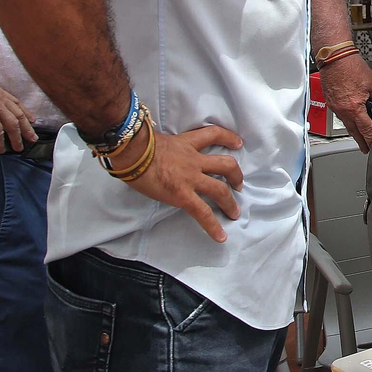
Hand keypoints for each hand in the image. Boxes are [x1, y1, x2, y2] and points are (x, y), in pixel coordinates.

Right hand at [0, 60, 36, 152]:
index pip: (14, 101)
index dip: (23, 111)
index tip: (30, 118)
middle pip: (19, 114)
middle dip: (27, 127)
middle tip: (33, 137)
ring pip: (13, 125)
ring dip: (18, 137)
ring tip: (20, 148)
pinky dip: (1, 142)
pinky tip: (1, 150)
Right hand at [116, 123, 244, 242]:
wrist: (132, 151)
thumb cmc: (136, 145)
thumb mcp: (158, 140)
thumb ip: (166, 148)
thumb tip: (160, 154)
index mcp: (186, 143)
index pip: (213, 135)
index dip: (228, 138)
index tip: (238, 142)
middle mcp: (194, 160)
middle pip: (225, 165)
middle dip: (236, 175)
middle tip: (239, 184)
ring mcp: (190, 178)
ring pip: (220, 189)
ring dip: (230, 202)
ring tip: (235, 212)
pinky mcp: (182, 195)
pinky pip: (202, 212)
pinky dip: (213, 226)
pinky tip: (221, 236)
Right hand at [319, 55, 371, 150]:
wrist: (336, 58)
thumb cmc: (352, 67)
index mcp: (354, 108)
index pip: (365, 129)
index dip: (371, 139)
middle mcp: (342, 110)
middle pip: (353, 131)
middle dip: (361, 141)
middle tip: (366, 148)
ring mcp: (334, 107)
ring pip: (346, 123)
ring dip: (354, 129)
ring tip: (360, 135)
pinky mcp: (330, 101)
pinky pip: (340, 114)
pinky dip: (346, 118)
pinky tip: (351, 118)